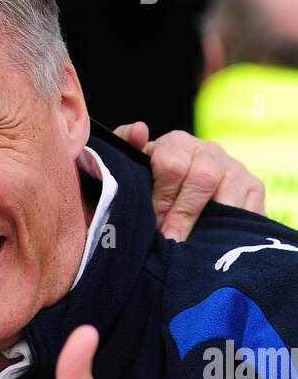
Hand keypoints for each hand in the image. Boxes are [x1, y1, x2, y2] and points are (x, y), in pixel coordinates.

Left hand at [114, 121, 264, 239]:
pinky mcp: (253, 188)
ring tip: (192, 248)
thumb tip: (139, 130)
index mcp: (176, 144)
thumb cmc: (146, 189)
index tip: (154, 223)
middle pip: (203, 177)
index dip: (162, 198)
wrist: (175, 199)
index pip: (172, 164)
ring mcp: (234, 168)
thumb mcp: (129, 170)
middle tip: (172, 240)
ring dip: (208, 227)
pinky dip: (232, 233)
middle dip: (184, 214)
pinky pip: (249, 212)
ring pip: (228, 196)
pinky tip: (213, 247)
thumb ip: (124, 148)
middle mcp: (209, 151)